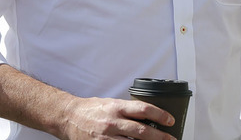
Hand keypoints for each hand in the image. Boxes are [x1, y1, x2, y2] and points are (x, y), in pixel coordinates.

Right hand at [61, 96, 176, 139]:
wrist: (69, 117)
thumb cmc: (92, 109)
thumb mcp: (112, 103)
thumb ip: (128, 110)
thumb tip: (148, 116)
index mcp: (117, 107)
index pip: (144, 109)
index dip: (160, 115)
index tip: (170, 120)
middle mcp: (113, 122)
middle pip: (142, 131)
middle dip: (160, 137)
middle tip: (171, 139)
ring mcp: (106, 137)